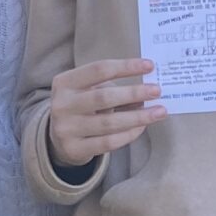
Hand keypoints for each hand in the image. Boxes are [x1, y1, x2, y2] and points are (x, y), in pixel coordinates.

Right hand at [48, 58, 162, 168]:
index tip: (150, 66)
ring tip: (158, 112)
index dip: (126, 67)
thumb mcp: (89, 90)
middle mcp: (62, 105)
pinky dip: (129, 134)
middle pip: (104, 97)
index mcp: (65, 82)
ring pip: (109, 123)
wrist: (57, 139)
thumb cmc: (81, 107)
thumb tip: (146, 90)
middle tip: (157, 91)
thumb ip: (112, 88)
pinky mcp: (74, 149)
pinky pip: (108, 142)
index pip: (99, 70)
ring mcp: (66, 129)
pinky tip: (142, 127)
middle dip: (134, 93)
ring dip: (138, 117)